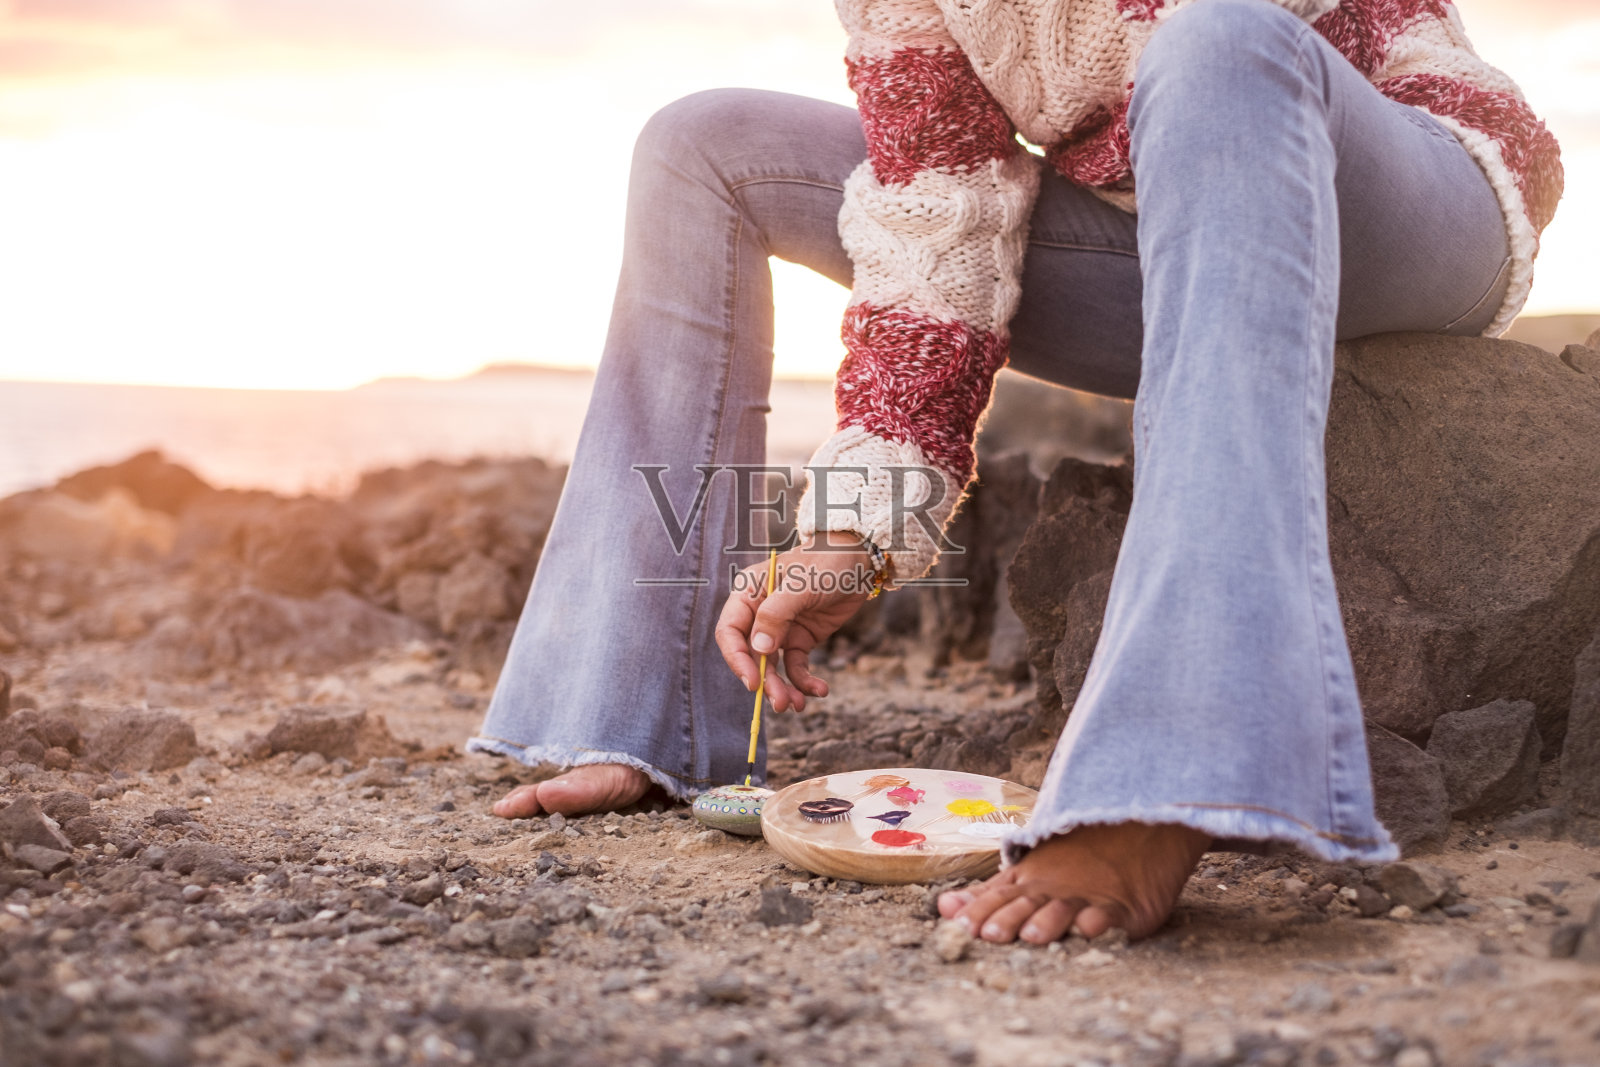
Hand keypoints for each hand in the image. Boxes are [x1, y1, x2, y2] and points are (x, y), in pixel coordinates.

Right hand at [714, 531, 878, 711]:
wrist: (860, 559)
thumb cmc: (826, 562)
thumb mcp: (801, 585)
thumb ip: (776, 614)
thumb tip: (759, 648)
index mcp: (749, 594)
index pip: (730, 632)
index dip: (738, 659)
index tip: (753, 683)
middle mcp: (759, 614)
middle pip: (752, 656)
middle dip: (766, 681)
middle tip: (781, 703)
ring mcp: (780, 628)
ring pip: (773, 666)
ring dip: (783, 688)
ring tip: (798, 706)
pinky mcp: (801, 639)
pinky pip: (797, 666)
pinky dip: (805, 681)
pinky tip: (820, 690)